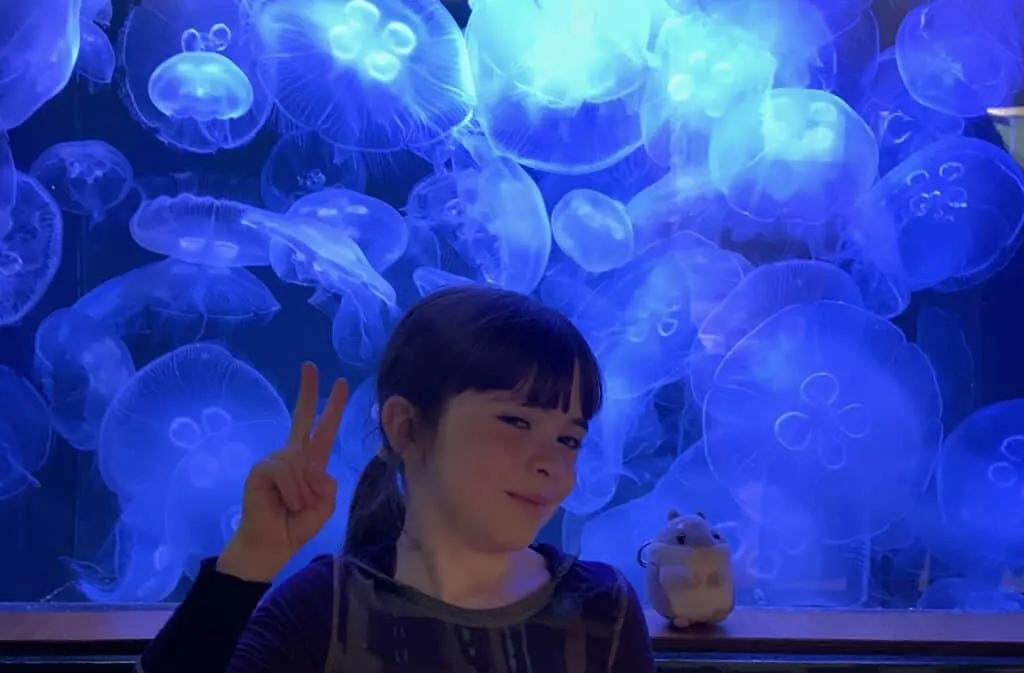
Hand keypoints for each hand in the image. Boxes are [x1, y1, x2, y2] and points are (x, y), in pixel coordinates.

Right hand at [218, 362, 348, 581]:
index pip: (323, 429)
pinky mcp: (261, 468)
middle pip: (302, 418)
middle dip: (308, 392)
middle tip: (311, 366)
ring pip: (301, 462)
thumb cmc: (296, 525)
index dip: (332, 407)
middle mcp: (293, 455)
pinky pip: (286, 471)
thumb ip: (328, 485)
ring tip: (295, 506)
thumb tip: (314, 467)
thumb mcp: (324, 505)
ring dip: (304, 491)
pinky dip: (292, 491)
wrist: (271, 545)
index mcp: (311, 462)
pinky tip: (285, 503)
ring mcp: (275, 460)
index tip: (340, 382)